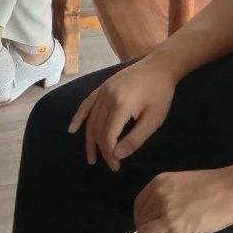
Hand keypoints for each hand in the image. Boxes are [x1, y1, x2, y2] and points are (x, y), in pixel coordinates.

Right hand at [68, 55, 177, 170]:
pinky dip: (79, 117)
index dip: (110, 154)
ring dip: (90, 140)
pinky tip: (72, 129)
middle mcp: (107, 98)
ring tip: (91, 157)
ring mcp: (102, 91)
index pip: (108, 137)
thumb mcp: (153, 120)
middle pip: (98, 130)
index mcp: (120, 106)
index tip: (116, 167)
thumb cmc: (160, 94)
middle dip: (102, 150)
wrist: (159, 66)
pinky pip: (87, 104)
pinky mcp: (102, 87)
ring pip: (91, 120)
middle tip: (111, 165)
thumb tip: (117, 154)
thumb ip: (135, 139)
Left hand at [133, 169, 232, 232]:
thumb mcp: (183, 184)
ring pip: (142, 225)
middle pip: (140, 215)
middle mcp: (157, 193)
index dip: (142, 216)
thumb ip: (169, 195)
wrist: (228, 191)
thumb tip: (160, 213)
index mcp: (159, 182)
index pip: (140, 202)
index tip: (148, 225)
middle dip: (143, 227)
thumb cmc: (212, 187)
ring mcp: (162, 207)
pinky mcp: (170, 223)